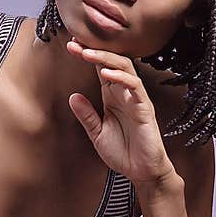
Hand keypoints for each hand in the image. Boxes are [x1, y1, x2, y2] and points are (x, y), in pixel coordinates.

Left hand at [66, 39, 176, 185]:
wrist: (141, 172)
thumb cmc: (123, 152)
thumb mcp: (97, 133)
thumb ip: (87, 116)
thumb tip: (73, 97)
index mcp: (112, 96)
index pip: (99, 68)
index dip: (87, 55)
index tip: (71, 46)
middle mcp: (124, 93)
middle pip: (112, 62)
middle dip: (94, 51)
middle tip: (75, 44)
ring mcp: (136, 99)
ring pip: (125, 69)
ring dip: (105, 59)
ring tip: (87, 54)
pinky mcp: (144, 109)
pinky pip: (135, 88)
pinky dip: (121, 79)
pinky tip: (106, 75)